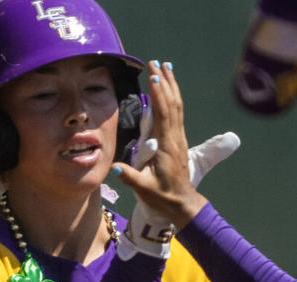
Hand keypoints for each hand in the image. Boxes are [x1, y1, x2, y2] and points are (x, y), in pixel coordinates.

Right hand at [113, 61, 236, 228]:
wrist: (182, 204)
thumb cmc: (162, 197)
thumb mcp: (144, 190)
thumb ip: (129, 177)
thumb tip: (114, 167)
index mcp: (166, 146)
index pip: (163, 115)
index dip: (159, 95)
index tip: (153, 77)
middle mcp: (175, 138)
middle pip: (172, 104)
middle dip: (165, 81)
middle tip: (157, 62)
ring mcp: (178, 138)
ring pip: (177, 106)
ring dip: (171, 85)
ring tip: (166, 67)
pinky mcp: (178, 140)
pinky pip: (177, 113)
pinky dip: (173, 97)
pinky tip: (169, 89)